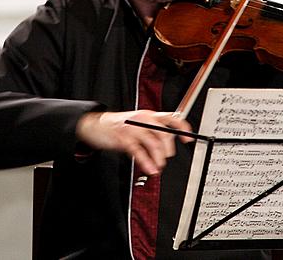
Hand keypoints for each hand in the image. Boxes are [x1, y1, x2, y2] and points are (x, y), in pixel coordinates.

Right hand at [76, 110, 192, 175]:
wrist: (95, 124)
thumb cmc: (118, 126)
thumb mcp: (137, 123)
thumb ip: (152, 131)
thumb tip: (168, 145)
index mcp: (149, 115)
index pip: (171, 117)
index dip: (182, 128)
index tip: (187, 140)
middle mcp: (144, 119)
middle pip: (164, 134)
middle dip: (167, 151)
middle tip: (165, 159)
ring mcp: (133, 128)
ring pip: (153, 144)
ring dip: (158, 159)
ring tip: (157, 168)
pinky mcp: (123, 138)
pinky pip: (139, 152)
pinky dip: (146, 162)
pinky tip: (149, 169)